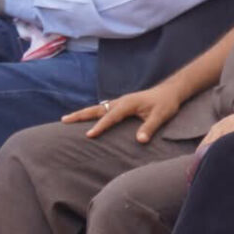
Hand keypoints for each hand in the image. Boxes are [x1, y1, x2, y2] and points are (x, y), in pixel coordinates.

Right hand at [64, 83, 186, 142]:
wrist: (170, 92)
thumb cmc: (166, 104)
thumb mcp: (161, 116)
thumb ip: (150, 127)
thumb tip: (140, 141)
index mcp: (128, 103)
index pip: (111, 116)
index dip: (100, 126)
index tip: (89, 135)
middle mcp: (121, 101)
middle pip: (97, 109)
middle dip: (80, 115)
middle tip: (64, 120)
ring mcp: (120, 102)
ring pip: (98, 108)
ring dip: (83, 113)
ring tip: (67, 119)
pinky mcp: (122, 104)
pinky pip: (103, 109)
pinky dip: (92, 113)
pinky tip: (86, 118)